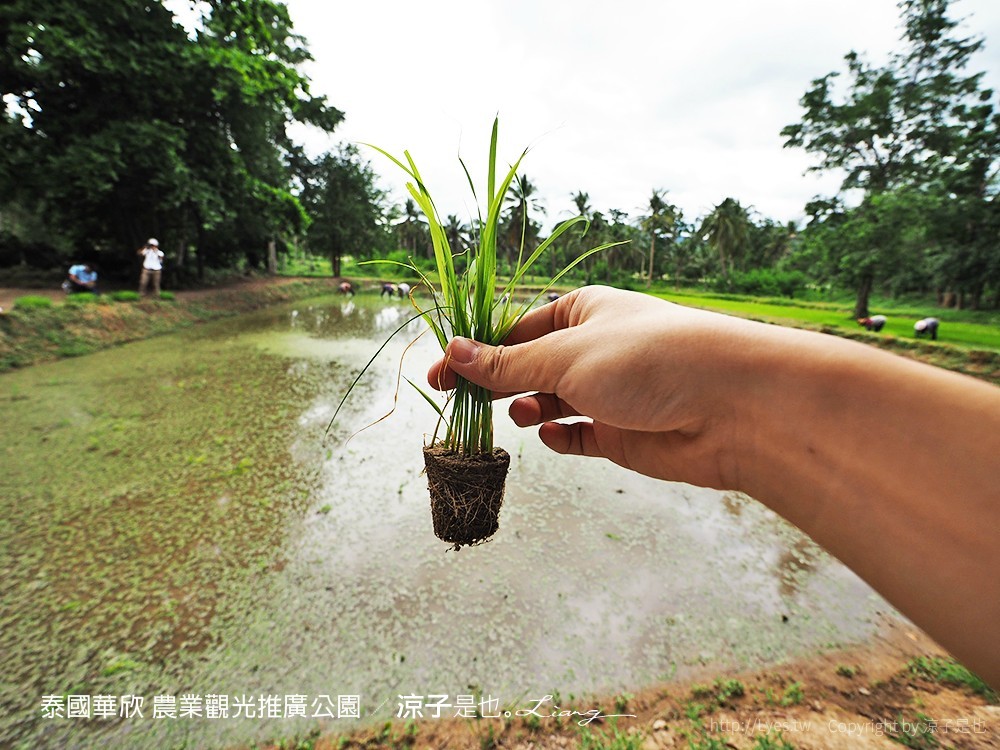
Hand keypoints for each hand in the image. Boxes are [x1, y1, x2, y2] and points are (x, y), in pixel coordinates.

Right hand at [427, 285, 760, 488]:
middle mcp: (596, 349)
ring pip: (553, 401)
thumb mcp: (566, 356)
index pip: (517, 329)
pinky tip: (551, 435)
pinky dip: (562, 436)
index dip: (477, 351)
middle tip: (460, 400)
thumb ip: (507, 364)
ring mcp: (611, 393)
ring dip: (530, 408)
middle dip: (499, 382)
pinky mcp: (625, 434)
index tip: (440, 373)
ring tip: (521, 414)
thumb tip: (453, 353)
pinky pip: (581, 435)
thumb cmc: (651, 358)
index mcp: (583, 311)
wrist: (733, 407)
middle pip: (531, 365)